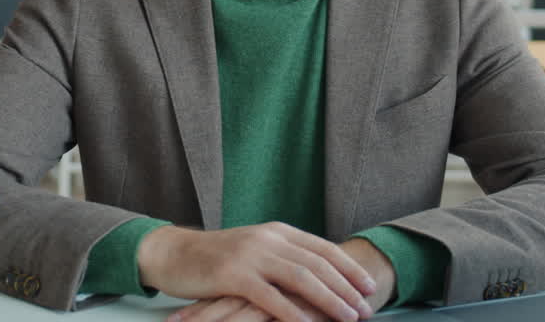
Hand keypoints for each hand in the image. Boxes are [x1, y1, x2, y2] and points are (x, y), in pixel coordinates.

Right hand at [139, 223, 376, 321]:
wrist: (175, 254)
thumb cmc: (217, 258)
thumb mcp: (256, 250)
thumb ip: (284, 258)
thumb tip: (319, 276)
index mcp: (278, 231)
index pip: (323, 248)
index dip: (349, 268)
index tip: (370, 286)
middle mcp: (268, 238)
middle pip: (318, 263)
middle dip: (347, 287)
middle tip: (368, 308)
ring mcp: (250, 254)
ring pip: (300, 277)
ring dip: (329, 299)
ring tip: (348, 317)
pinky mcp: (232, 274)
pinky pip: (268, 296)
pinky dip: (290, 312)